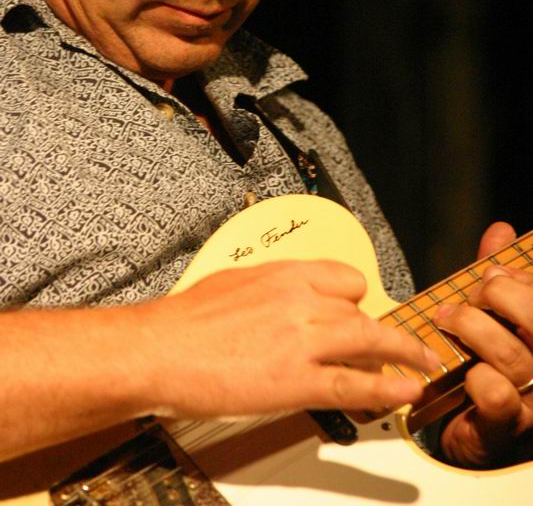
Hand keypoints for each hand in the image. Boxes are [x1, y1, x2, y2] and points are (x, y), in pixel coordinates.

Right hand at [140, 259, 438, 418]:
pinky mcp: (295, 380)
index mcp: (285, 274)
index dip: (359, 300)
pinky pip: (354, 383)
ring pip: (369, 341)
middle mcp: (301, 301)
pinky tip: (408, 390)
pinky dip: (387, 388)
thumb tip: (288, 299)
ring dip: (403, 354)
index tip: (363, 313)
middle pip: (363, 312)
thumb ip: (272, 289)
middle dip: (388, 332)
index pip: (346, 279)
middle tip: (409, 343)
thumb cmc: (186, 319)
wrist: (158, 349)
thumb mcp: (234, 282)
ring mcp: (302, 340)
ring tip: (423, 364)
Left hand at [436, 222, 532, 466]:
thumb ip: (501, 275)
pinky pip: (496, 394)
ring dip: (472, 329)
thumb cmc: (485, 361)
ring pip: (511, 356)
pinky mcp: (507, 424)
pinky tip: (465, 371)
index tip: (491, 273)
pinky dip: (476, 376)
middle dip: (500, 297)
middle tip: (473, 295)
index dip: (519, 279)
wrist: (470, 425)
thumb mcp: (494, 312)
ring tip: (447, 320)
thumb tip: (501, 231)